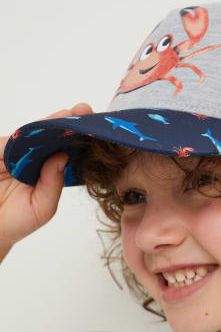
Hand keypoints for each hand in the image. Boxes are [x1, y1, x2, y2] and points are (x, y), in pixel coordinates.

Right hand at [0, 102, 93, 246]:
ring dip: (53, 121)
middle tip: (86, 110)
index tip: (96, 129)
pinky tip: (49, 125)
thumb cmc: (16, 221)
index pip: (64, 152)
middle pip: (51, 137)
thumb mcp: (42, 208)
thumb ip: (53, 185)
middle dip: (69, 123)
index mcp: (47, 173)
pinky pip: (14, 139)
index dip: (78, 140)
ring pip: (34, 133)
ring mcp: (14, 154)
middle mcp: (32, 160)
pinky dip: (30, 132)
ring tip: (73, 113)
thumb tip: (63, 157)